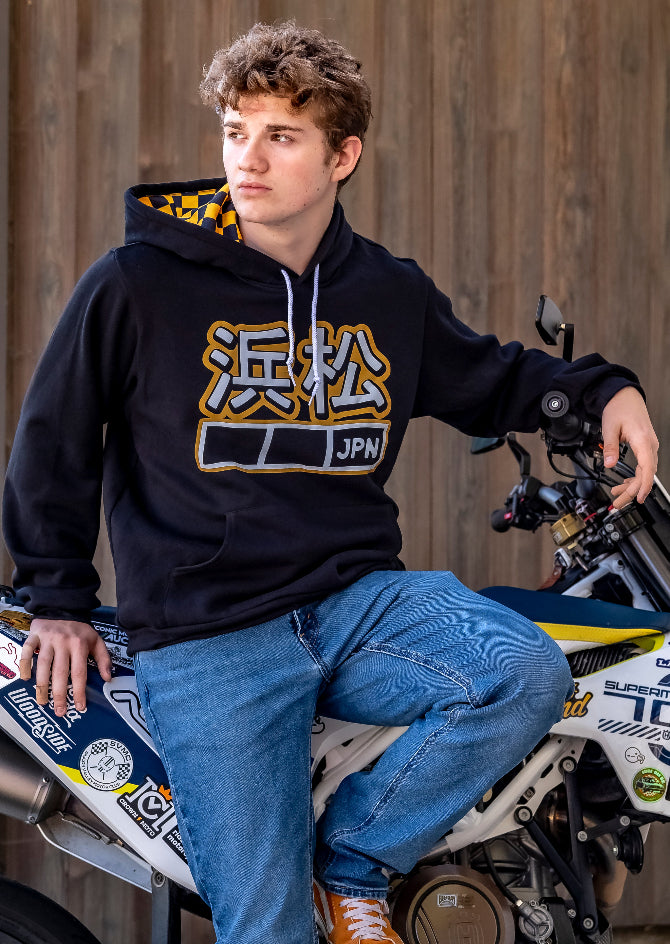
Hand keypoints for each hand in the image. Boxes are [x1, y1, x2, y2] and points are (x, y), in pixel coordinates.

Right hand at [19, 619, 112, 715]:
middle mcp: (63, 643)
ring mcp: (47, 639)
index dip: (80, 691)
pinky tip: (26, 678)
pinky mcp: (34, 636)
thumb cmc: (79, 630)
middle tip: (60, 711)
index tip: (79, 707)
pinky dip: (25, 664)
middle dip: (60, 694)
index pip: (80, 672)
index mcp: (80, 645)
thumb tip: (108, 678)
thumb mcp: (96, 640)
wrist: (63, 608)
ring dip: (42, 684)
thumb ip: (103, 659)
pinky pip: (27, 651)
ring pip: (43, 664)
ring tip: (43, 701)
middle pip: (60, 672)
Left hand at [601, 386, 658, 508]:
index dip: (644, 486)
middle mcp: (650, 445)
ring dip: (631, 485)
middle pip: (645, 474)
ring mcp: (649, 446)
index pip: (647, 469)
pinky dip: (634, 476)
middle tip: (618, 502)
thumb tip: (609, 464)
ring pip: (644, 472)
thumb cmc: (619, 407)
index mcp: (643, 441)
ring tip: (616, 494)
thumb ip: (609, 448)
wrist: (625, 396)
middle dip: (632, 491)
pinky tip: (624, 483)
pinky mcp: (645, 446)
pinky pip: (643, 465)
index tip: (639, 498)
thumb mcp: (609, 428)